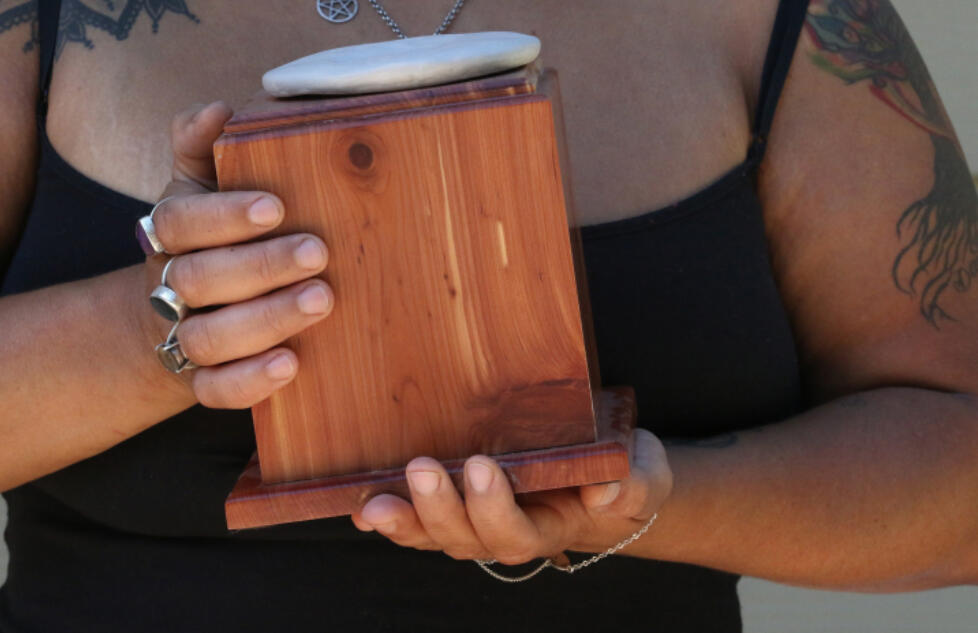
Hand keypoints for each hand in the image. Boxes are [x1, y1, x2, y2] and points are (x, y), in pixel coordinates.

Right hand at [140, 101, 333, 408]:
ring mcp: (184, 335)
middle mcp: (171, 283)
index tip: (276, 205)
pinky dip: (248, 382)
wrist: (187, 307)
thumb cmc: (217, 231)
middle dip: (260, 266)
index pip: (180, 220)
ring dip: (264, 320)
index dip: (223, 215)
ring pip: (207, 337)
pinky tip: (292, 365)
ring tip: (320, 300)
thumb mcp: (206, 181)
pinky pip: (213, 392)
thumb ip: (204, 145)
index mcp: (171, 230)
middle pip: (198, 279)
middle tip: (318, 252)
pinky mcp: (201, 380)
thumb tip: (216, 110)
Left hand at [351, 429, 671, 565]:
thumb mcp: (643, 472)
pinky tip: (361, 507)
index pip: (517, 533)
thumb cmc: (623, 471)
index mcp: (549, 528)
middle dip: (440, 509)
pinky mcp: (455, 503)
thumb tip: (604, 490)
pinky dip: (390, 517)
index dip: (495, 508)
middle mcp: (506, 532)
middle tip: (423, 468)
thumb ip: (631, 482)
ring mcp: (475, 521)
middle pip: (465, 538)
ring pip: (434, 534)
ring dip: (403, 519)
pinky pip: (418, 520)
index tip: (484, 467)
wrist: (609, 474)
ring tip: (373, 504)